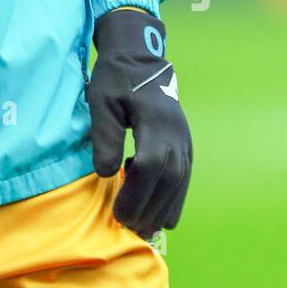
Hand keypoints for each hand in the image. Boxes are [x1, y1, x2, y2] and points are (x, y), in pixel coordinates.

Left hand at [86, 7, 192, 239]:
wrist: (140, 59)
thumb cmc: (115, 79)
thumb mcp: (101, 101)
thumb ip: (104, 136)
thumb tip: (105, 174)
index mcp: (156, 120)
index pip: (152, 165)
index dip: (136, 193)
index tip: (117, 214)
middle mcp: (176, 133)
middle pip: (169, 180)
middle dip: (149, 209)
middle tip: (128, 228)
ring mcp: (184, 140)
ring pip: (180, 183)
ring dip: (162, 209)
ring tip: (142, 228)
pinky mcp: (185, 145)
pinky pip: (183, 178)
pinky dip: (172, 198)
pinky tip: (155, 212)